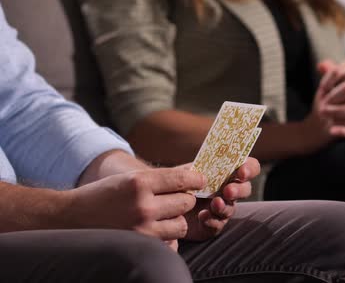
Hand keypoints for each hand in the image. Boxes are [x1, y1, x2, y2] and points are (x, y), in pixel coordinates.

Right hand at [66, 167, 205, 244]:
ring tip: (161, 216)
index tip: (199, 180)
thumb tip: (195, 173)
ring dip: (176, 220)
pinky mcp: (141, 245)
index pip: (183, 179)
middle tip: (173, 200)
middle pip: (186, 201)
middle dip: (183, 200)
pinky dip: (167, 237)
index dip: (196, 179)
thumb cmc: (103, 195)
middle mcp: (143, 205)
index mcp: (139, 182)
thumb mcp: (130, 179)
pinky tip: (155, 230)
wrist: (70, 218)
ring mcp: (142, 228)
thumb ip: (161, 178)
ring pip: (181, 224)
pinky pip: (171, 242)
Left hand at [183, 157, 260, 240]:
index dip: (249, 169)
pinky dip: (212, 220)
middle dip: (239, 190)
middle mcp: (229, 190)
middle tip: (228, 191)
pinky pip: (218, 224)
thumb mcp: (185, 172)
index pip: (249, 167)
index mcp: (227, 171)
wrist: (164, 204)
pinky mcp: (214, 224)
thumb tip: (204, 172)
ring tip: (215, 204)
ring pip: (232, 208)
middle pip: (245, 189)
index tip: (241, 172)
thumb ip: (197, 169)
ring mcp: (223, 208)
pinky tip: (203, 216)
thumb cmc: (178, 183)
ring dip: (224, 206)